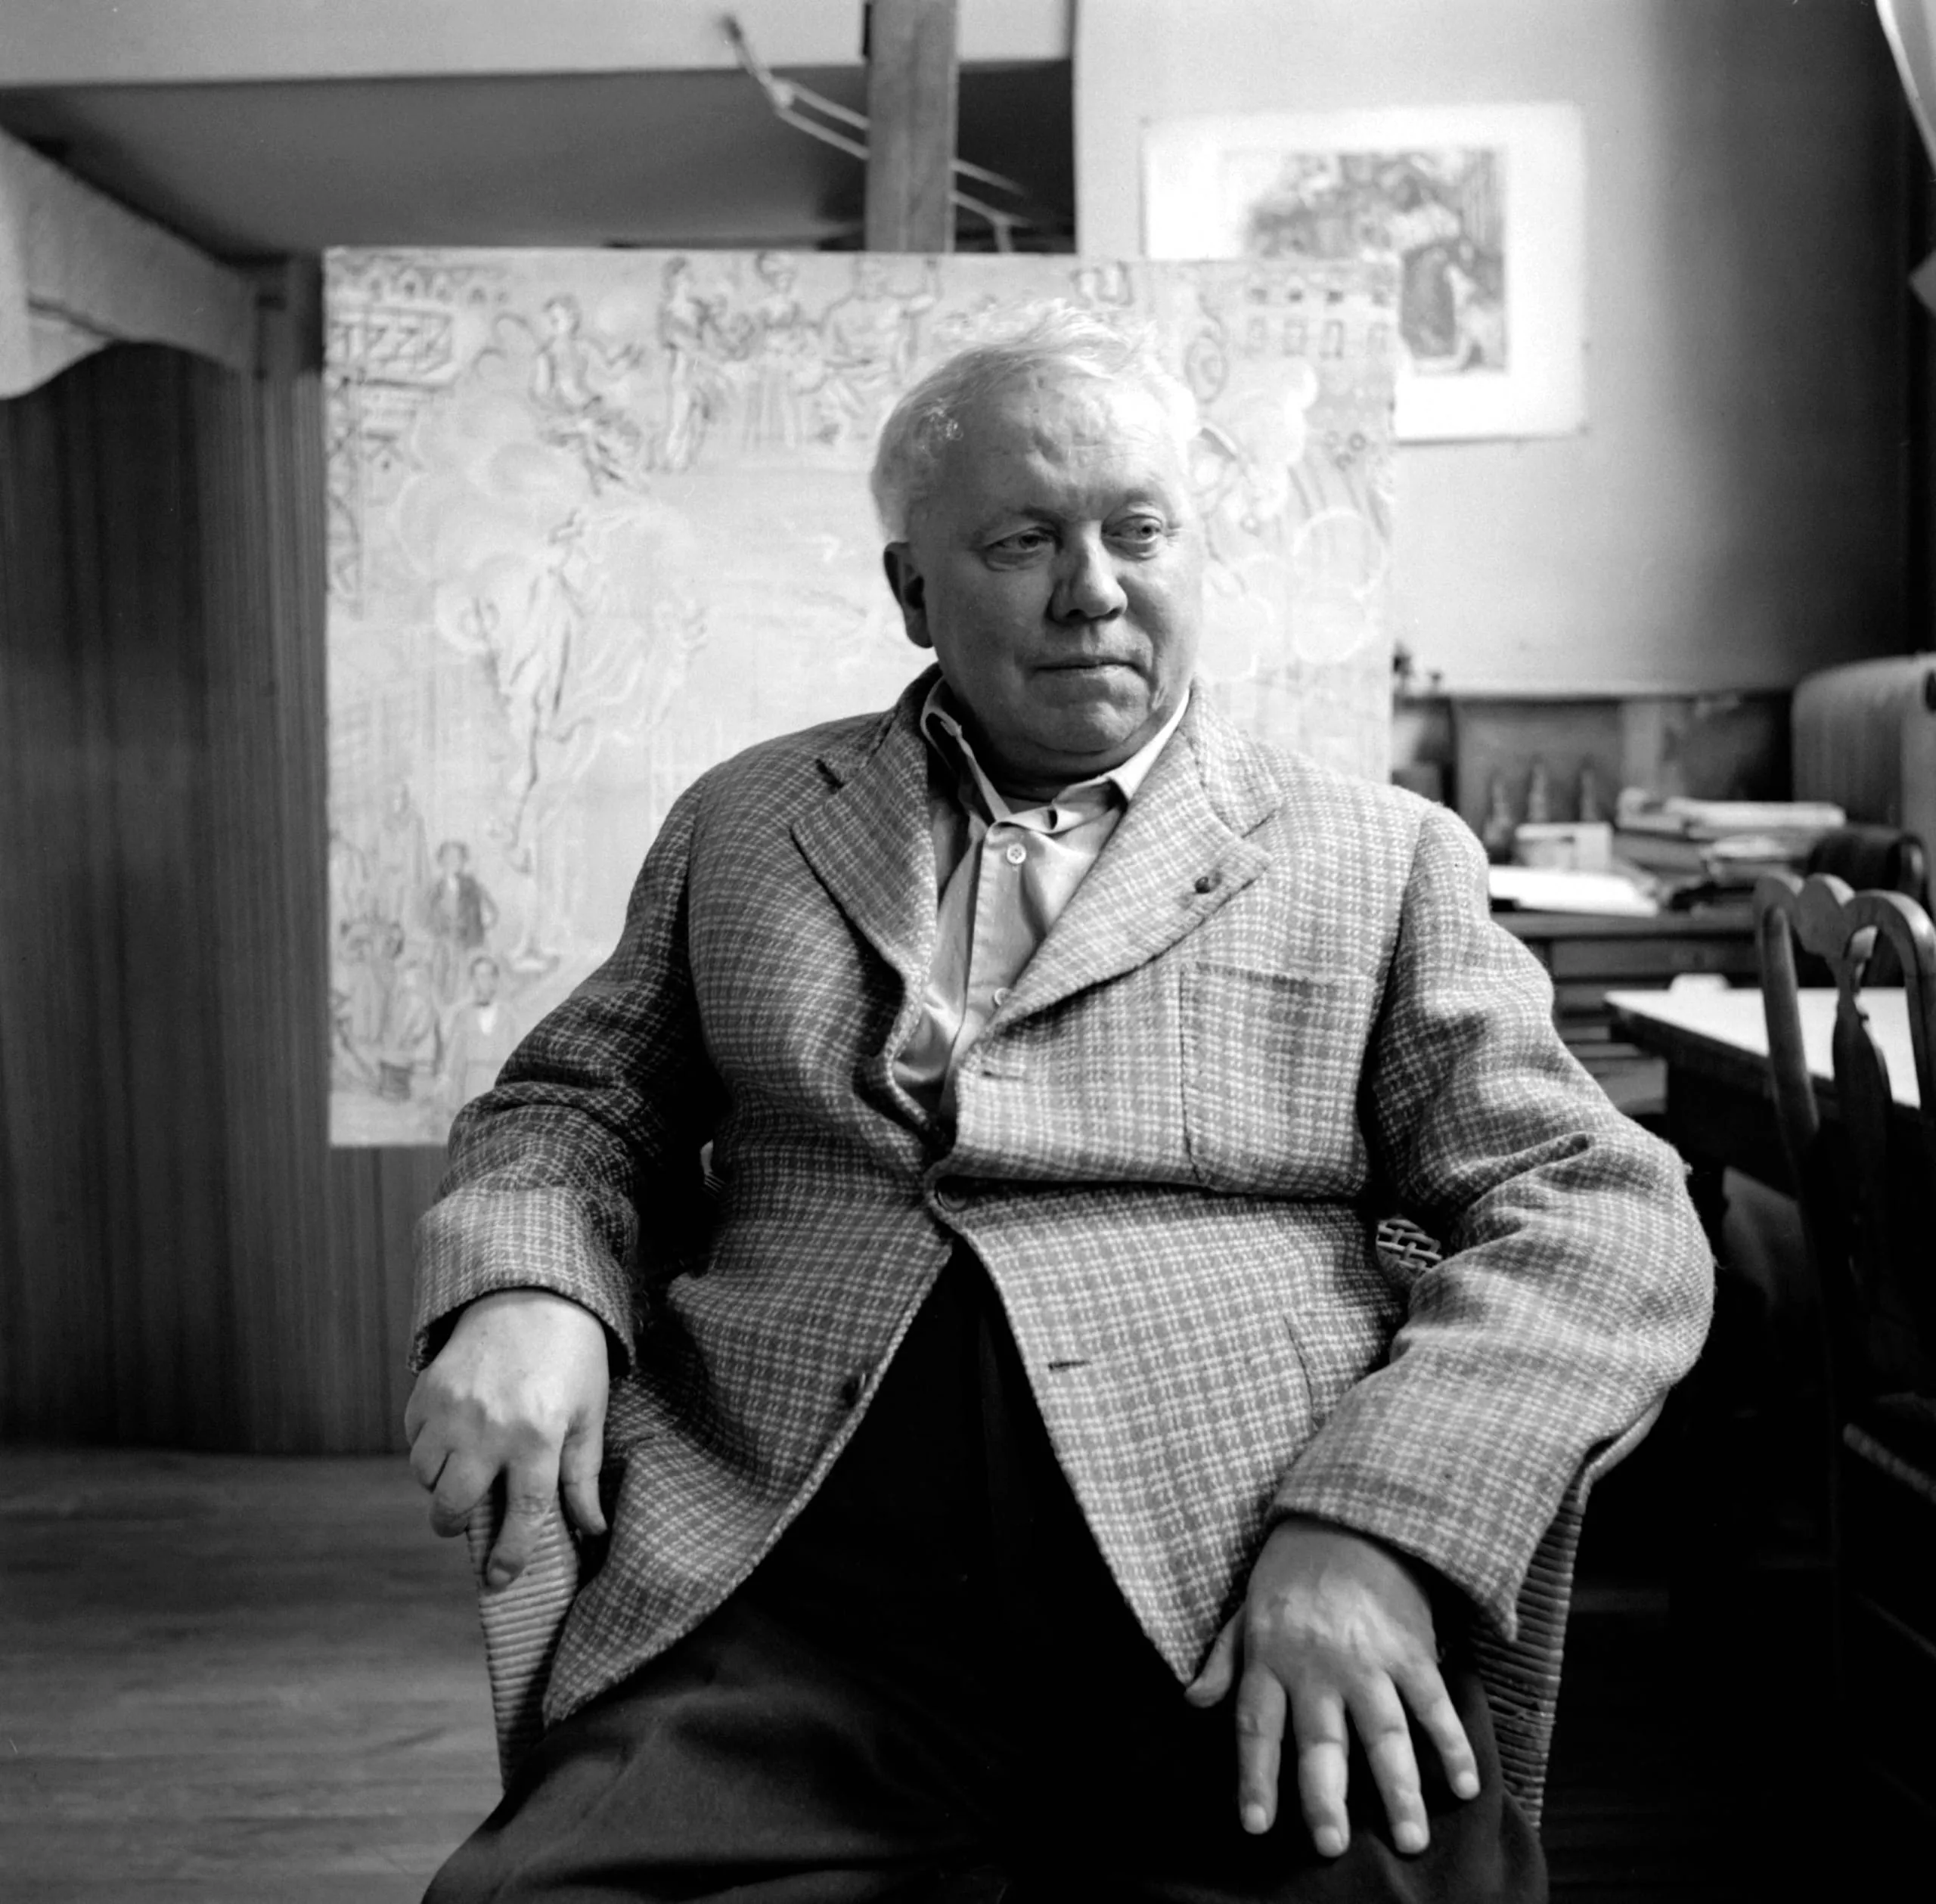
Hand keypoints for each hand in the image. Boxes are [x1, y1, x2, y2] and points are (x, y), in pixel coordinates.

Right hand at [403, 1289, 610, 1587]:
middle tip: (468, 1521)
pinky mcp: (426, 1391)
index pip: (522, 1514)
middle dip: (455, 1525)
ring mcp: (452, 1409)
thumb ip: (583, 1476)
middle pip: (453, 1506)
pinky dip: (428, 1448)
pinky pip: (414, 1441)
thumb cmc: (571, 1357)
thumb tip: (592, 1529)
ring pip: (426, 1478)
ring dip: (441, 1485)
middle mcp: (489, 1428)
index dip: (511, 1554)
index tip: (499, 1579)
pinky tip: (453, 1434)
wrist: (531, 1292)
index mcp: (538, 1436)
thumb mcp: (590, 1414)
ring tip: (465, 1468)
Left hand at [1185, 1517, 1478, 1857]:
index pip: (1257, 1727)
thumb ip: (1224, 1661)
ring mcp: (1368, 1659)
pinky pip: (1433, 1704)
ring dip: (1398, 1789)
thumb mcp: (1246, 1611)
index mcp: (1271, 1658)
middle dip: (1325, 1796)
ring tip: (1408, 1839)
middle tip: (1331, 1845)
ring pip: (1384, 1734)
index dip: (1255, 1777)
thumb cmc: (1291, 1573)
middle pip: (1321, 1741)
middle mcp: (1317, 1665)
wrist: (1348, 1517)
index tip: (1257, 1825)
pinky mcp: (1410, 1648)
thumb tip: (1193, 1703)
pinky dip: (1451, 1746)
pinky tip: (1462, 1787)